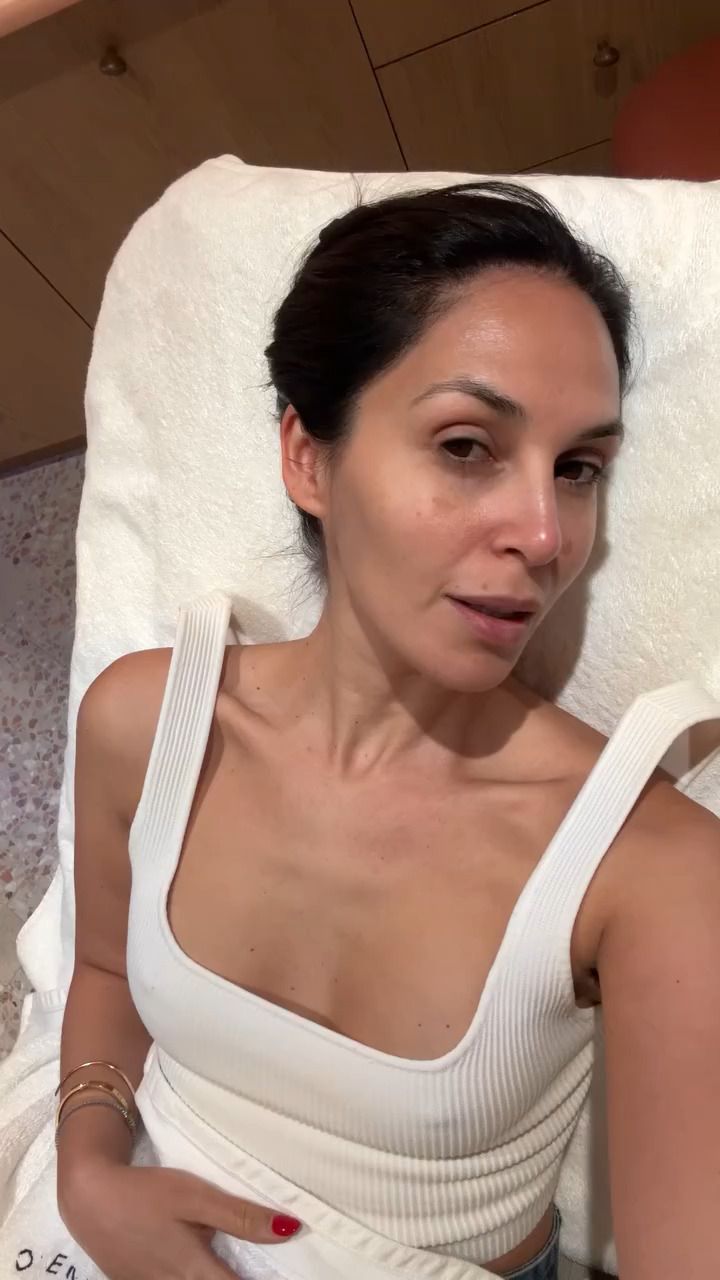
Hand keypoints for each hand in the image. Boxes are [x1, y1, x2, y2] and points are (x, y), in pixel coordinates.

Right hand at [59, 1158, 302, 1279]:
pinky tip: (204, 1264)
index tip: (295, 1274)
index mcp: (196, 1273)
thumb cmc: (145, 1193)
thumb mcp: (196, 1197)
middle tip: (270, 1267)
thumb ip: (241, 1217)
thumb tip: (291, 1230)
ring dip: (221, 1276)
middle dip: (243, 1279)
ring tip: (238, 1261)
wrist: (88, 1196)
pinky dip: (198, 1276)